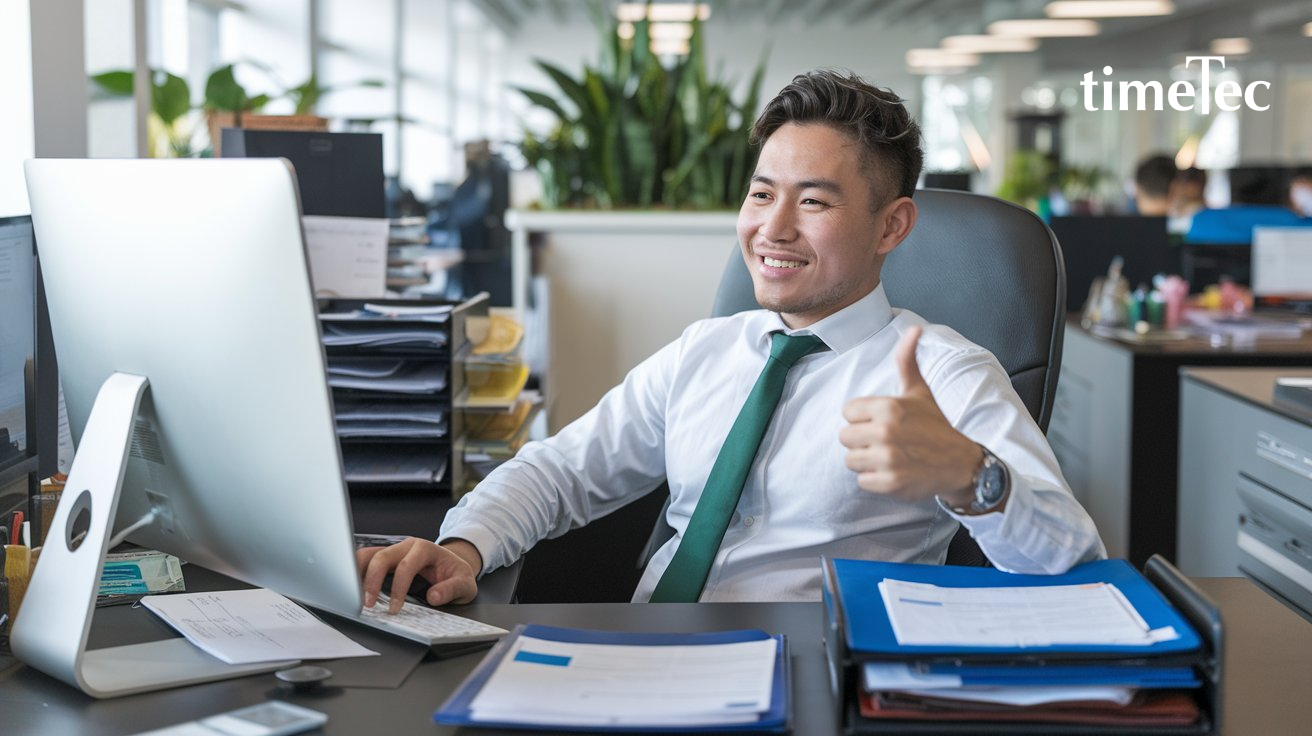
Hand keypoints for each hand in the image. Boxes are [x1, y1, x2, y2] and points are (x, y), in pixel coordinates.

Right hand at [357, 537, 481, 612]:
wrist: (453, 566)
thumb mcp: (465, 584)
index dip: (398, 588)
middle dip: (372, 581)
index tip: (394, 608)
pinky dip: (356, 573)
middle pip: (382, 557)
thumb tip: (434, 597)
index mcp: (425, 549)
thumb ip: (452, 589)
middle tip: (368, 604)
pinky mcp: (386, 558)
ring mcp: (394, 550)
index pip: (406, 566)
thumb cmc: (456, 574)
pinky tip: (353, 589)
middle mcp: (407, 546)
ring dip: (357, 574)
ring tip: (353, 596)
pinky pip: (365, 561)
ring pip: (368, 555)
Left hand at [839, 325, 982, 506]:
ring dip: (867, 461)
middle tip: (886, 441)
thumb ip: (907, 360)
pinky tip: (894, 472)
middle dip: (862, 440)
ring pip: (851, 460)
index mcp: (888, 407)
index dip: (862, 418)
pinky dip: (875, 480)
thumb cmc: (935, 425)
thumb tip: (914, 328)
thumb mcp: (920, 391)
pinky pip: (862, 482)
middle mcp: (885, 432)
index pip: (847, 412)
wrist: (960, 463)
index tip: (882, 422)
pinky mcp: (890, 483)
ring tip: (890, 456)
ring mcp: (887, 459)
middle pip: (845, 437)